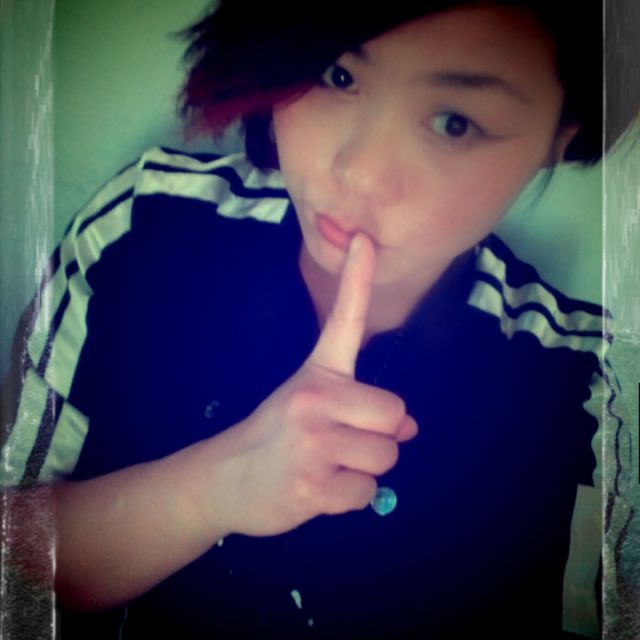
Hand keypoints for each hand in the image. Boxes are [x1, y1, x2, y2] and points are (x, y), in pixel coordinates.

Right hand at [211, 233, 417, 537]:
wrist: (223, 478)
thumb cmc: (277, 436)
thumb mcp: (311, 406)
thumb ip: (361, 409)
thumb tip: (411, 428)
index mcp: (317, 372)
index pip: (343, 319)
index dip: (357, 278)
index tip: (364, 239)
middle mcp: (314, 398)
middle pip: (396, 415)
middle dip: (381, 437)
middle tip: (345, 445)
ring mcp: (312, 443)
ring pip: (386, 458)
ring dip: (366, 470)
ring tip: (328, 467)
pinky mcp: (311, 487)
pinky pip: (366, 495)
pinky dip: (350, 499)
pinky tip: (319, 491)